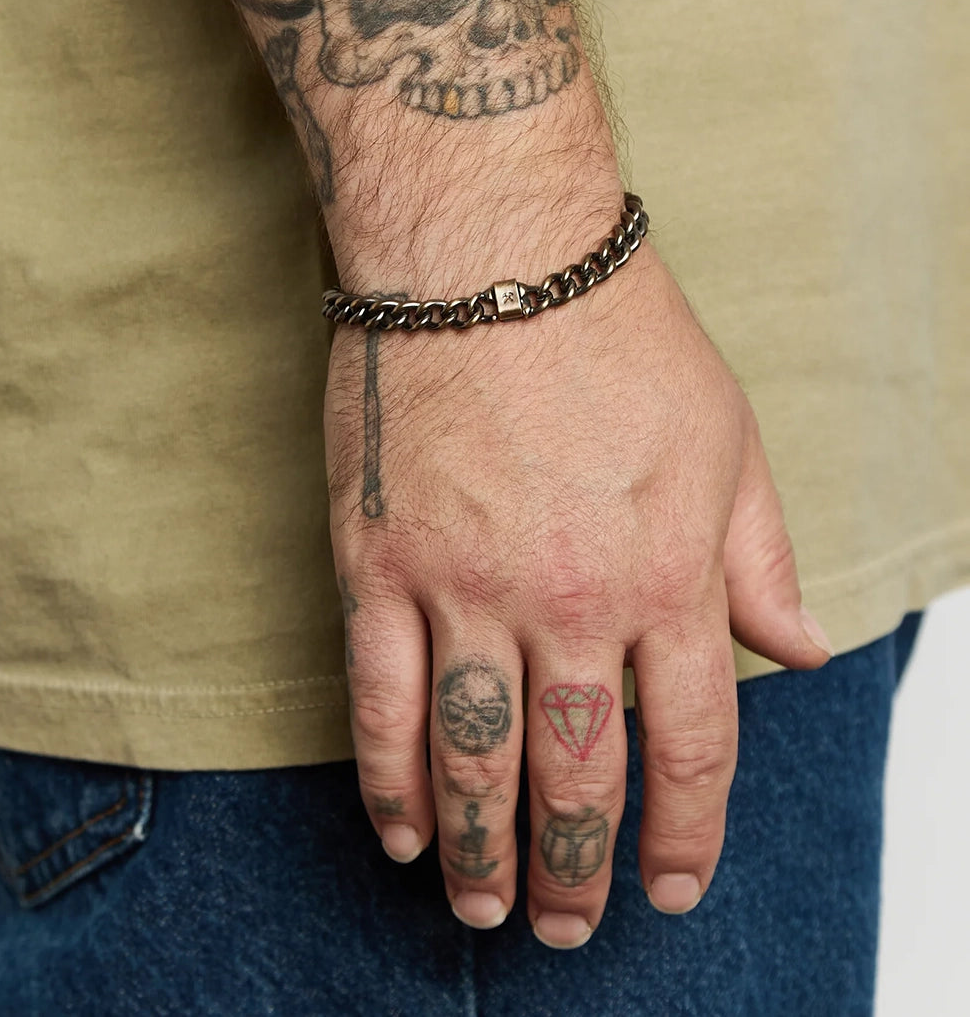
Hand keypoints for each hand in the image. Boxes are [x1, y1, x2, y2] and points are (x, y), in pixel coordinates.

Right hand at [326, 244, 830, 947]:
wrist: (490, 255)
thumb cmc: (615, 335)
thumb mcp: (726, 439)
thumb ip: (760, 559)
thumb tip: (801, 651)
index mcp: (668, 575)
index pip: (689, 746)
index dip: (685, 834)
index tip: (673, 887)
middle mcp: (571, 601)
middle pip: (577, 776)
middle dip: (577, 870)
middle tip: (569, 925)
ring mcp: (466, 588)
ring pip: (474, 760)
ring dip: (482, 852)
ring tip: (484, 910)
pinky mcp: (380, 564)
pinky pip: (379, 702)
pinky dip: (389, 781)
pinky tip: (405, 832)